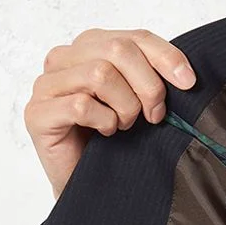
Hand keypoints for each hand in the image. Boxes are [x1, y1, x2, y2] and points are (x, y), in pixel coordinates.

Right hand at [24, 28, 196, 198]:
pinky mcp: (38, 113)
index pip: (134, 37)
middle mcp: (64, 59)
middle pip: (118, 50)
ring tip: (123, 126)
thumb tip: (185, 76)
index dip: (165, 57)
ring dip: (124, 107)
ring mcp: (47, 84)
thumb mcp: (136, 104)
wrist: (85, 187)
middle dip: (147, 86)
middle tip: (154, 116)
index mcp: (88, 47)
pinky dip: (104, 122)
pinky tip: (105, 134)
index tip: (188, 83)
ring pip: (100, 75)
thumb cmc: (110, 146)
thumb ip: (149, 79)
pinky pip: (82, 105)